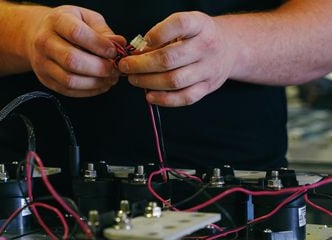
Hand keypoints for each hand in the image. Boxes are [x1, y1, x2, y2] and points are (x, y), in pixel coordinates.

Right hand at [27, 5, 125, 96]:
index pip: (76, 33)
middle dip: (99, 68)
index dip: (99, 45)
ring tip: (110, 78)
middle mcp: (45, 42)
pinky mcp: (46, 80)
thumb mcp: (86, 18)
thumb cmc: (66, 25)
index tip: (114, 51)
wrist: (38, 34)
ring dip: (95, 82)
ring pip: (70, 80)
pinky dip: (89, 91)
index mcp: (56, 21)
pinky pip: (69, 91)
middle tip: (114, 69)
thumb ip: (103, 31)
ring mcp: (43, 63)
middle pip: (72, 60)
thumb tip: (119, 44)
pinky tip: (101, 84)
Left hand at [119, 12, 236, 106]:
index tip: (141, 43)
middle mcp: (207, 46)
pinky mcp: (208, 86)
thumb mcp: (185, 25)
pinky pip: (184, 98)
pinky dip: (164, 99)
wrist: (230, 47)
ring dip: (148, 82)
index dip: (157, 34)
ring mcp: (209, 69)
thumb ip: (162, 35)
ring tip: (133, 79)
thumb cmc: (197, 36)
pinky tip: (149, 96)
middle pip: (169, 59)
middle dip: (141, 65)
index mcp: (200, 24)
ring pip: (174, 81)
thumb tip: (135, 53)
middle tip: (125, 66)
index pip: (179, 25)